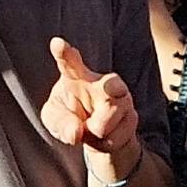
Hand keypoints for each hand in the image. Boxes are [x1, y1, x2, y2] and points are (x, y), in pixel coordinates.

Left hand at [40, 37, 139, 162]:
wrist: (96, 135)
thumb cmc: (70, 117)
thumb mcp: (55, 120)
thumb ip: (60, 123)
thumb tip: (77, 133)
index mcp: (76, 76)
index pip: (69, 62)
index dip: (64, 53)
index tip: (57, 44)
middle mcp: (102, 83)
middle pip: (110, 85)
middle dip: (111, 89)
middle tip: (110, 92)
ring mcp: (120, 98)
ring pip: (109, 119)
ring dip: (96, 131)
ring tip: (90, 129)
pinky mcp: (132, 115)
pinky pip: (116, 136)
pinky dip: (105, 143)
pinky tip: (103, 136)